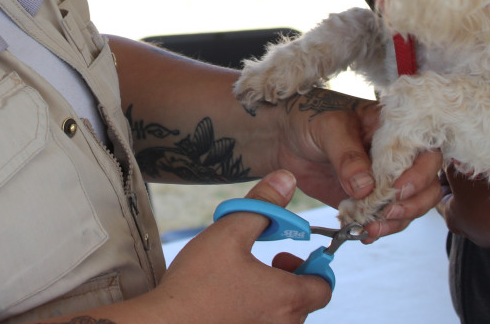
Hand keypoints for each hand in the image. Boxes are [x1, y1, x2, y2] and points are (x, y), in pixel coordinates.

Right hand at [152, 171, 332, 322]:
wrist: (166, 323)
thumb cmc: (197, 282)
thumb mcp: (229, 232)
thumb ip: (262, 205)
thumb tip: (286, 180)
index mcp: (287, 298)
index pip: (324, 287)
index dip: (315, 265)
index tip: (290, 251)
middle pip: (305, 300)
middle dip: (292, 275)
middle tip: (270, 260)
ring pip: (284, 313)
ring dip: (274, 292)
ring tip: (247, 274)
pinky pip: (265, 321)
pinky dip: (258, 307)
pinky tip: (231, 293)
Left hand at [273, 88, 443, 239]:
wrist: (282, 136)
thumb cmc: (309, 117)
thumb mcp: (328, 127)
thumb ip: (347, 155)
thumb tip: (366, 188)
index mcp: (394, 129)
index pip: (426, 152)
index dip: (420, 173)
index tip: (398, 188)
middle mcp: (396, 156)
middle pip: (427, 185)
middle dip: (413, 203)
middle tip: (388, 211)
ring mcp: (383, 180)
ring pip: (409, 206)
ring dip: (396, 222)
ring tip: (372, 228)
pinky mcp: (368, 199)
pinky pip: (384, 218)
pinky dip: (378, 229)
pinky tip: (363, 234)